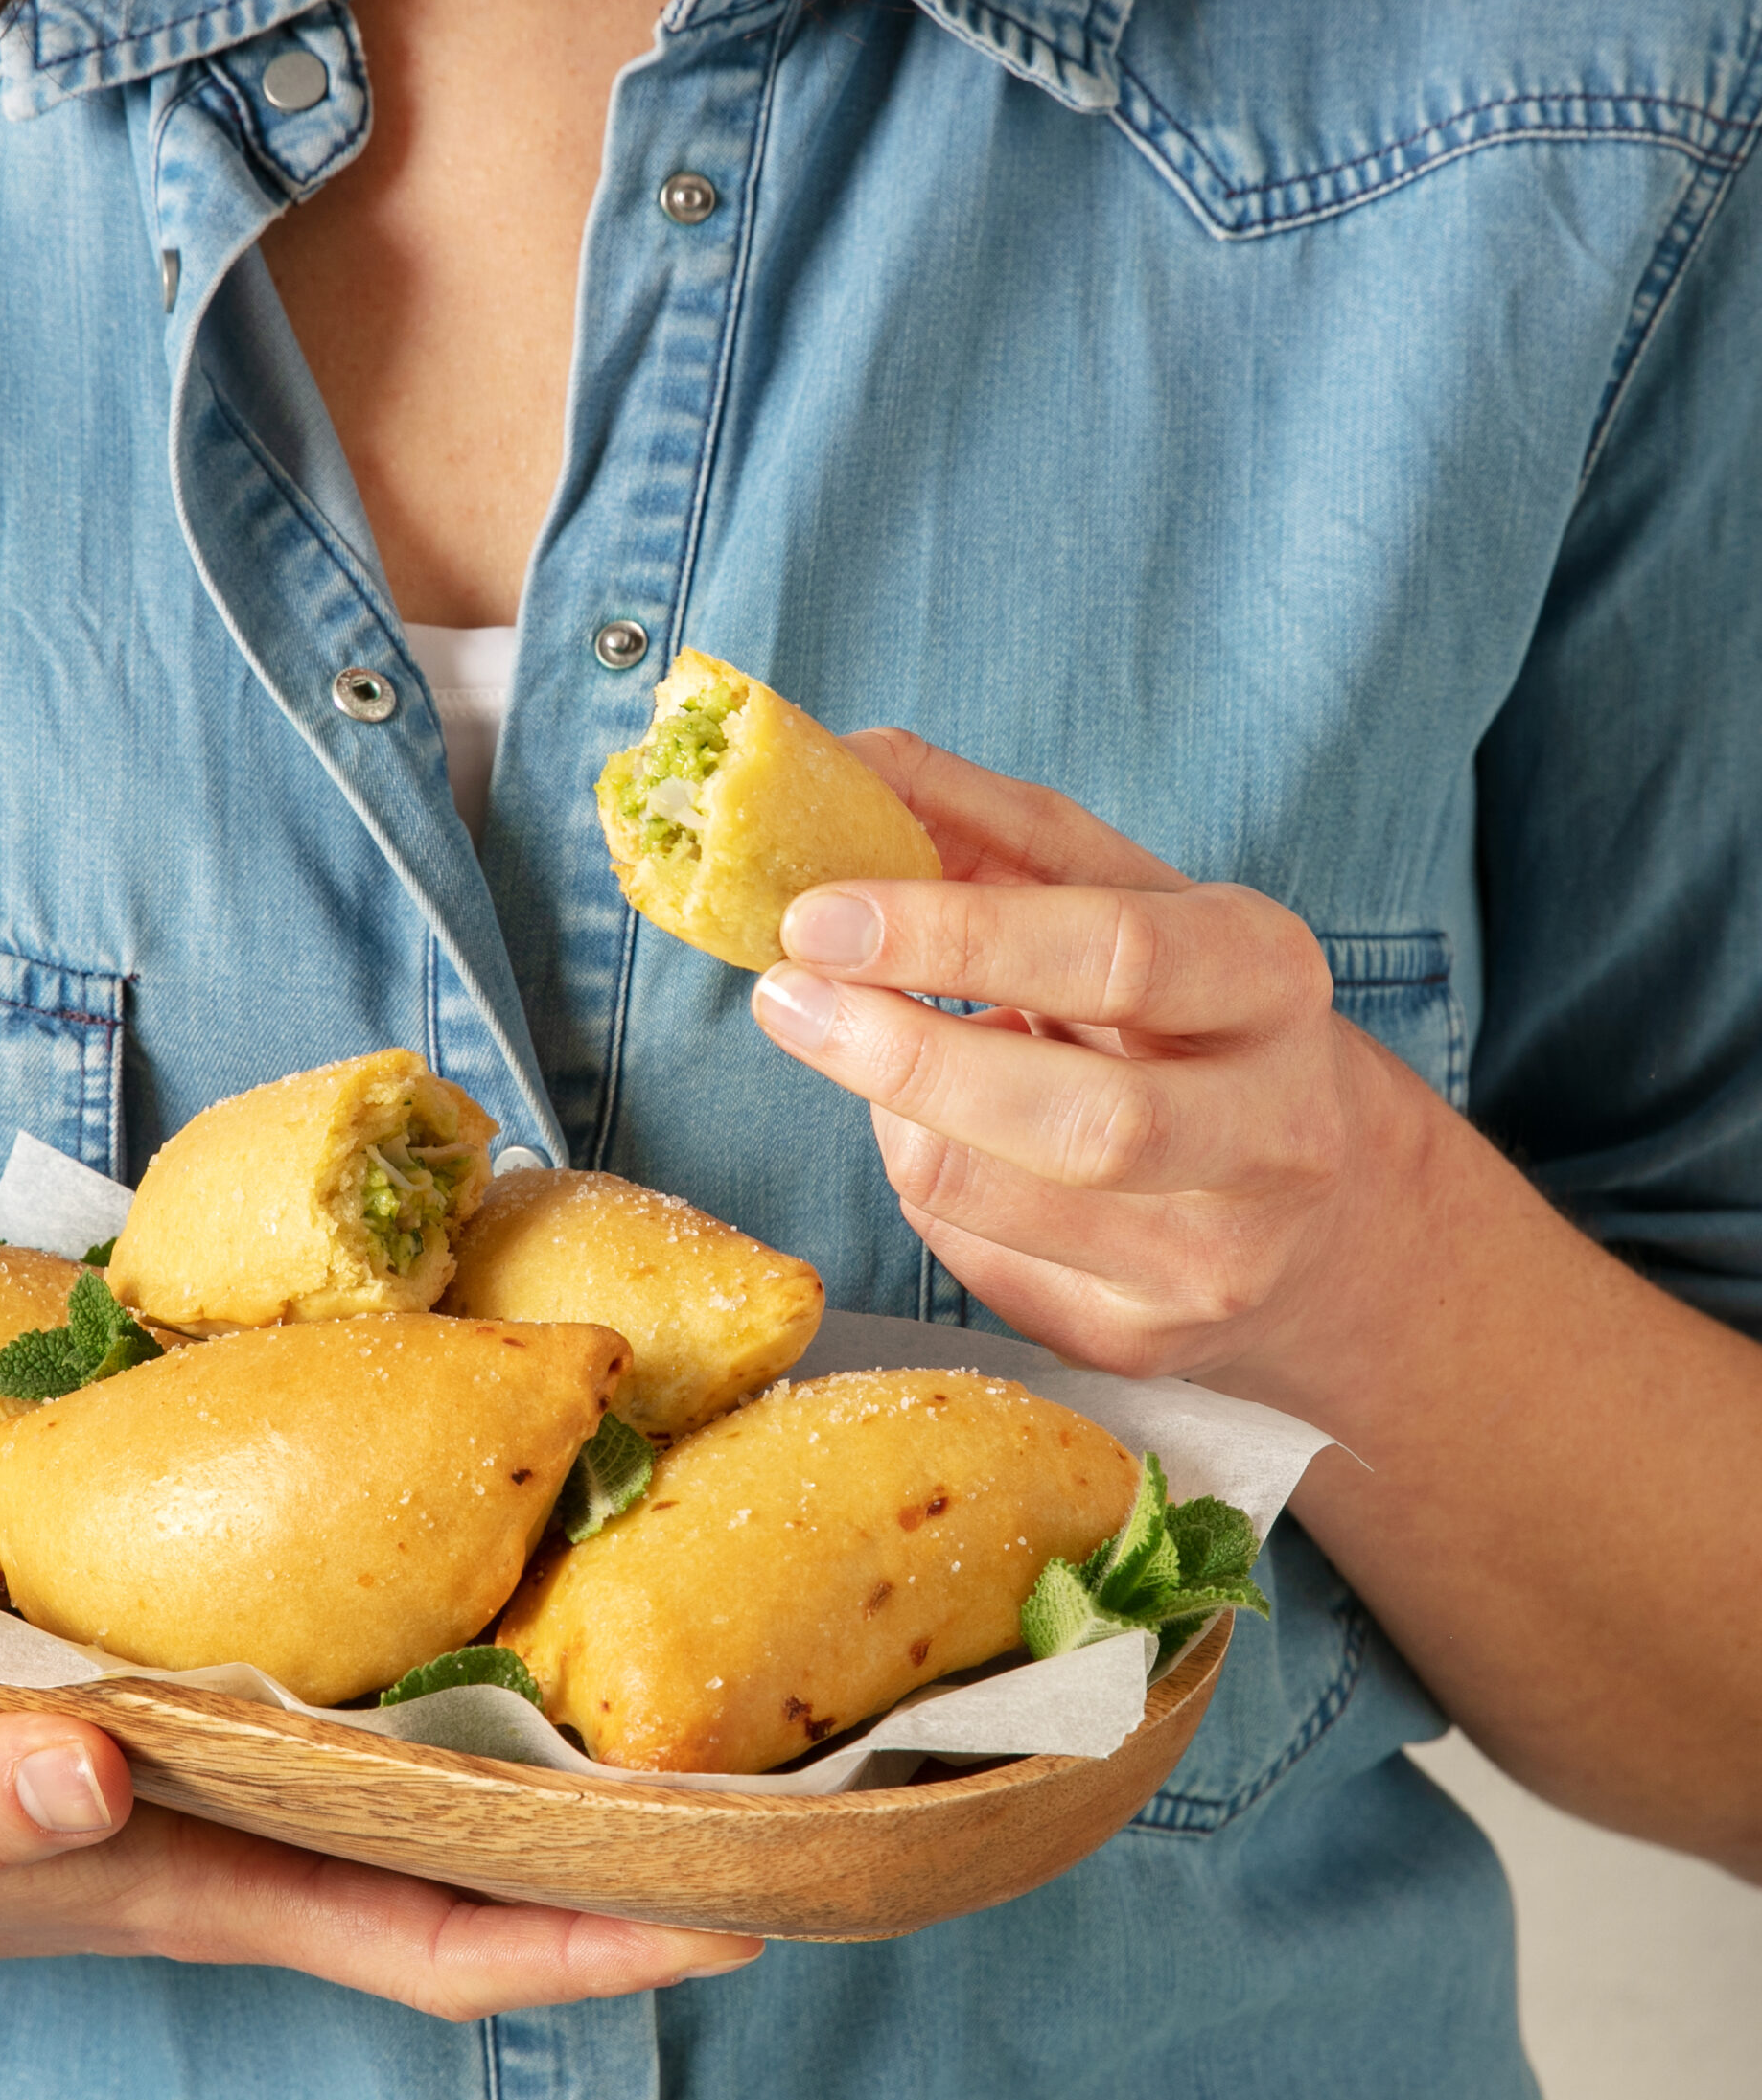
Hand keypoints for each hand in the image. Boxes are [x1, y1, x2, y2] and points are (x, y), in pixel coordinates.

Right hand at [0, 1644, 759, 2019]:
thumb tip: (85, 1780)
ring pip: (439, 1731)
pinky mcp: (199, 1641)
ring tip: (699, 1606)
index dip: (589, 1939)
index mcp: (205, 1874)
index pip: (436, 1937)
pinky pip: (357, 1630)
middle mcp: (256, 1807)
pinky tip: (492, 1498)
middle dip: (632, 1816)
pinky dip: (441, 1592)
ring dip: (563, 1699)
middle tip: (795, 1740)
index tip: (743, 1911)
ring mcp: (239, 1727)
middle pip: (484, 1837)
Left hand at [747, 728, 1432, 1383]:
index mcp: (1269, 980)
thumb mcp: (1120, 898)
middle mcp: (1270, 1133)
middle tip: (784, 998)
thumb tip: (843, 758)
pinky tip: (948, 1144)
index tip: (816, 916)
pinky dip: (926, 1187)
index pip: (1114, 954)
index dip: (951, 935)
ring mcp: (1212, 1259)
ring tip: (871, 1057)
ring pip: (992, 1200)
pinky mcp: (1137, 1341)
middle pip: (1077, 1122)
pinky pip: (969, 1259)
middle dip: (902, 1055)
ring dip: (894, 1119)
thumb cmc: (1183, 1017)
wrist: (1316, 1209)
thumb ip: (989, 824)